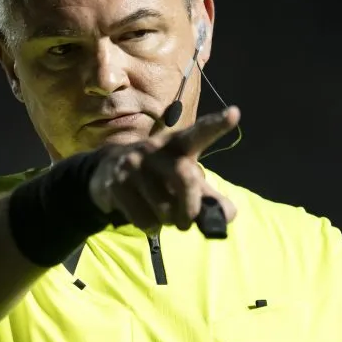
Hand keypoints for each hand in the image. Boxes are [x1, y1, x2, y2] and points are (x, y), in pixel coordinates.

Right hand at [89, 107, 240, 232]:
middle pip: (185, 177)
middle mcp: (155, 149)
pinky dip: (152, 227)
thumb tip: (228, 215)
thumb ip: (209, 198)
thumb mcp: (184, 181)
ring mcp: (133, 164)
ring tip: (164, 216)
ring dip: (170, 222)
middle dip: (191, 207)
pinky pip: (145, 219)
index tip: (235, 114)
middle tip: (188, 220)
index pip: (199, 133)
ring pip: (164, 207)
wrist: (107, 172)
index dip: (216, 125)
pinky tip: (146, 218)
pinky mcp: (116, 184)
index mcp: (177, 144)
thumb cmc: (158, 176)